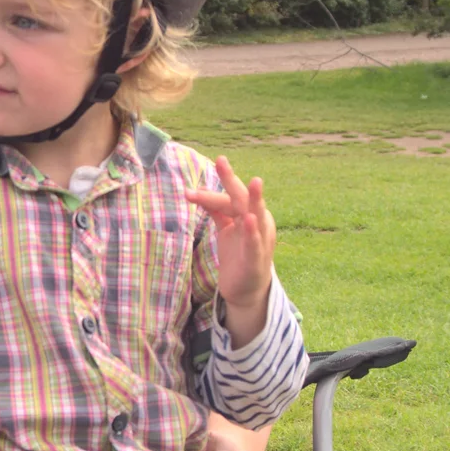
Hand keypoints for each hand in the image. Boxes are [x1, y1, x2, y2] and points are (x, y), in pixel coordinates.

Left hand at [185, 155, 276, 343]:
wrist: (247, 289)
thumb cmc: (237, 255)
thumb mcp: (226, 229)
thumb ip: (217, 211)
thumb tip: (197, 193)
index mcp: (248, 214)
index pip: (228, 198)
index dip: (209, 195)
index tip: (189, 192)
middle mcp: (258, 222)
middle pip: (242, 198)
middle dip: (231, 180)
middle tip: (221, 161)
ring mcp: (260, 240)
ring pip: (256, 215)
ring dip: (255, 199)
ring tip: (254, 182)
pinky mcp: (257, 259)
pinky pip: (255, 243)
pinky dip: (252, 231)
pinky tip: (248, 219)